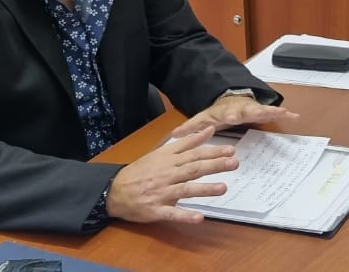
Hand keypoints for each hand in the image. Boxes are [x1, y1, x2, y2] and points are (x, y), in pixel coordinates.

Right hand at [106, 126, 235, 223]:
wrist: (114, 190)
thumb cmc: (142, 171)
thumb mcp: (162, 152)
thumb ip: (187, 142)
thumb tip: (209, 130)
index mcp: (168, 160)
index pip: (193, 154)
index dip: (212, 152)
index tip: (230, 149)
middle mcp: (166, 175)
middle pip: (192, 169)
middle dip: (214, 166)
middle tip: (234, 163)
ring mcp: (161, 193)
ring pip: (185, 190)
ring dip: (204, 189)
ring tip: (223, 188)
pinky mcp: (155, 209)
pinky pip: (171, 213)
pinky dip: (185, 215)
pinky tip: (199, 218)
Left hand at [171, 95, 298, 137]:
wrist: (230, 98)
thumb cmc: (217, 112)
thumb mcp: (203, 118)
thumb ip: (191, 128)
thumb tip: (173, 136)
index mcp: (226, 111)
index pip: (227, 113)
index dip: (229, 115)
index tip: (231, 118)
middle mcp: (241, 108)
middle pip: (248, 109)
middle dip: (253, 111)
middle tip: (258, 113)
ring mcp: (253, 108)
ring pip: (264, 109)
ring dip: (273, 111)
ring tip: (284, 112)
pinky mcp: (263, 110)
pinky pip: (275, 112)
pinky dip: (285, 113)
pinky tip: (295, 116)